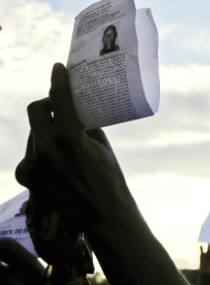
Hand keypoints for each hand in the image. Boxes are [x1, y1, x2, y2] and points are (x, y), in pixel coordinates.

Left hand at [15, 63, 135, 234]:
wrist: (101, 216)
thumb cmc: (109, 179)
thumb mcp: (101, 147)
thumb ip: (85, 123)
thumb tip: (74, 102)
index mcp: (71, 144)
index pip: (58, 102)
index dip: (59, 82)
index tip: (58, 68)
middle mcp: (46, 153)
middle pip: (36, 111)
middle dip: (49, 104)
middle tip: (63, 106)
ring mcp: (33, 165)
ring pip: (34, 131)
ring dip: (47, 128)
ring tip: (67, 141)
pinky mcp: (25, 175)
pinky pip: (31, 150)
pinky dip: (43, 148)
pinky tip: (59, 158)